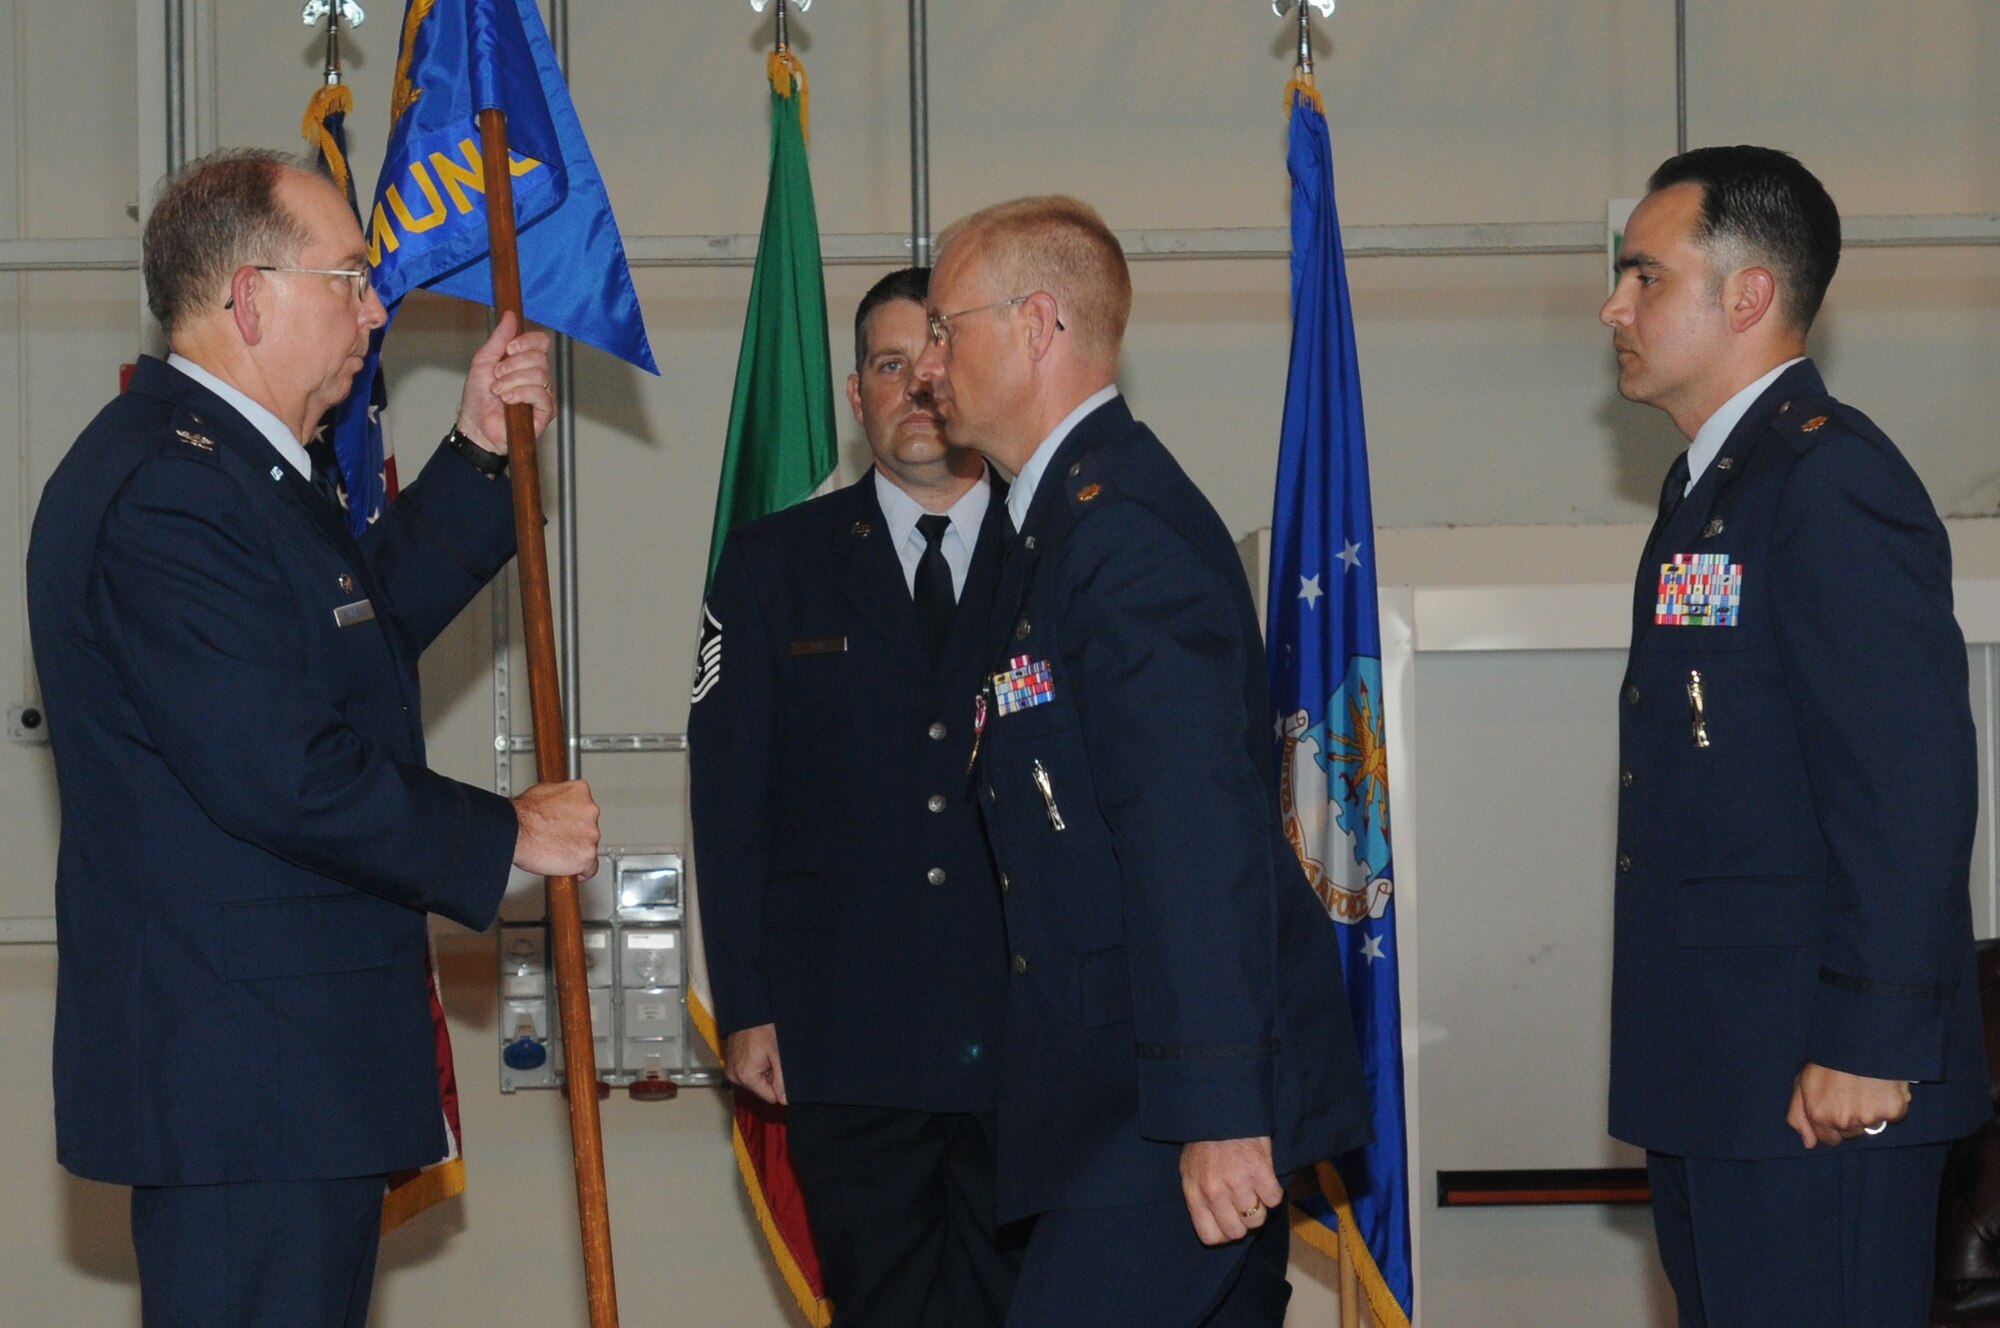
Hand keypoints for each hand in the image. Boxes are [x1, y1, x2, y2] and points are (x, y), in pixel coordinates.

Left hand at [456, 311, 554, 450]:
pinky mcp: (546, 411)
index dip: (527, 341)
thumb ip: (499, 338)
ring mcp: (544, 394)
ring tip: (499, 392)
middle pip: (540, 357)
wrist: (475, 425)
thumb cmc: (479, 397)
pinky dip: (521, 394)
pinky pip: (541, 393)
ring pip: (539, 374)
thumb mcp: (484, 360)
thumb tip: (511, 315)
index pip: (541, 342)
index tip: (509, 349)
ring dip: (512, 382)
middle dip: (513, 365)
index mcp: (525, 361)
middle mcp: (538, 376)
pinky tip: (508, 400)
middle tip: (497, 376)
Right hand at [511, 779, 599, 877]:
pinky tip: (571, 869)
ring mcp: (591, 834)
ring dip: (576, 851)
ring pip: (590, 847)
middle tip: (558, 839)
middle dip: (576, 835)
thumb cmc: (522, 815)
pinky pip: (591, 868)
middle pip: (589, 827)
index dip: (575, 819)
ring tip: (557, 852)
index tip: (568, 825)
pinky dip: (581, 870)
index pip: (586, 807)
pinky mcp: (587, 855)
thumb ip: (559, 798)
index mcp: (581, 792)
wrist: (514, 832)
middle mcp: (590, 811)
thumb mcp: (542, 792)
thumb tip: (558, 804)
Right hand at [725, 1024, 785, 1104]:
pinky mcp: (731, 1065)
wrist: (748, 1012)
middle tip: (772, 1059)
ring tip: (764, 1054)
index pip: (769, 1097)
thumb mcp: (777, 1055)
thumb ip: (781, 1079)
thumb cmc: (762, 1029)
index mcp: (746, 1076)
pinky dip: (755, 1067)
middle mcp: (735, 1076)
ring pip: (755, 1082)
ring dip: (763, 1072)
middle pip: (761, 1090)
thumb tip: (784, 1100)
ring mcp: (731, 1070)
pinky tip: (758, 1053)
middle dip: (770, 1078)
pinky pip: (747, 1074)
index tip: (780, 1071)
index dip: (779, 1087)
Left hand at [1180, 1136, 1282, 1245]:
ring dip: (1259, 1208)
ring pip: (1257, 1219)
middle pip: (1237, 1232)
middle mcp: (1215, 1192)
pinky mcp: (1261, 1171)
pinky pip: (1274, 1200)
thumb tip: (1213, 1223)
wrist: (1221, 1110)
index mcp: (1195, 1192)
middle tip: (1244, 1207)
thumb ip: (1198, 1198)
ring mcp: (1238, 1182)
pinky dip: (1273, 1192)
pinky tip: (1265, 1180)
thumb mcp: (1189, 1170)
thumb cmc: (1204, 1141)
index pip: (1210, 1237)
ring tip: (1254, 1191)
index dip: (1223, 1235)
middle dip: (1242, 1223)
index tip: (1229, 1224)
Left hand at [1786, 1062, 1911, 1147]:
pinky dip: (1891, 1104)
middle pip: (1851, 1133)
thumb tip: (1808, 1143)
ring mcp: (1869, 1118)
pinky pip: (1893, 1116)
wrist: (1858, 1040)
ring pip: (1872, 1126)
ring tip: (1866, 1087)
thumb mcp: (1802, 1083)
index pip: (1830, 1139)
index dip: (1833, 1125)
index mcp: (1820, 1116)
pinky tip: (1882, 1087)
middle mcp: (1844, 1122)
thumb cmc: (1827, 1060)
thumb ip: (1799, 1116)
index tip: (1837, 1109)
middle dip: (1851, 1118)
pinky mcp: (1892, 1111)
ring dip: (1871, 1112)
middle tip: (1851, 1093)